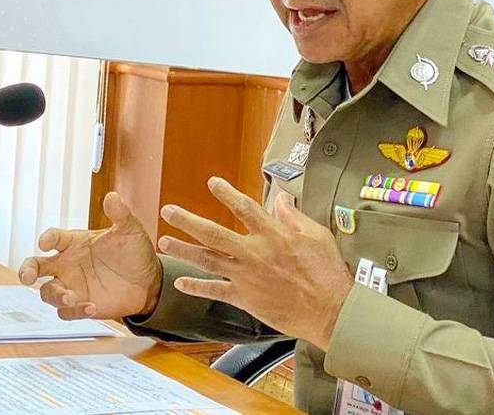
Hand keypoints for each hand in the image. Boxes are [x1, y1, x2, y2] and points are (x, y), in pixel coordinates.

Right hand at [18, 192, 162, 320]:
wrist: (147, 281)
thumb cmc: (134, 252)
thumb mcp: (130, 230)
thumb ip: (120, 214)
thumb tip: (112, 196)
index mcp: (74, 243)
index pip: (54, 238)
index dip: (47, 239)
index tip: (45, 242)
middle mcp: (67, 264)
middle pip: (36, 266)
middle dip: (27, 270)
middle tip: (28, 277)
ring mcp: (72, 285)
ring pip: (48, 292)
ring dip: (55, 295)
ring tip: (70, 298)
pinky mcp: (80, 305)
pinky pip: (66, 312)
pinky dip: (74, 311)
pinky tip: (91, 307)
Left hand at [158, 177, 352, 349]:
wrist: (329, 310)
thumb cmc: (326, 272)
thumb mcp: (316, 235)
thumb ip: (293, 216)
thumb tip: (280, 198)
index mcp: (272, 234)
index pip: (244, 207)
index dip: (226, 193)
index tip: (212, 183)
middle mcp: (253, 253)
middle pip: (213, 234)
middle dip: (187, 221)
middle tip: (168, 211)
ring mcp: (246, 276)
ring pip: (207, 260)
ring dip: (183, 251)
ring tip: (164, 243)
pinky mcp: (245, 298)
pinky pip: (215, 291)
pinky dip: (196, 287)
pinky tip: (180, 282)